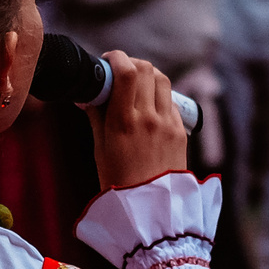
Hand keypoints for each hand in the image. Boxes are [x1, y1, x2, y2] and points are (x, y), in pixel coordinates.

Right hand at [88, 51, 188, 187]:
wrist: (150, 210)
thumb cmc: (118, 182)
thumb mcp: (100, 148)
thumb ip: (96, 116)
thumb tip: (88, 95)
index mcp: (125, 121)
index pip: (127, 71)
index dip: (117, 57)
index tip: (108, 60)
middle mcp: (150, 118)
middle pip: (147, 69)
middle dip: (131, 63)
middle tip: (120, 72)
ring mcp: (168, 124)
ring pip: (162, 80)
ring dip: (148, 75)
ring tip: (136, 85)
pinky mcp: (180, 131)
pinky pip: (171, 101)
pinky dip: (159, 95)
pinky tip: (149, 106)